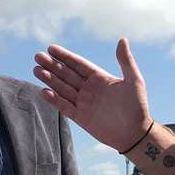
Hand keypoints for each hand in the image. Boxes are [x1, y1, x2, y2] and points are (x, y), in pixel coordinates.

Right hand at [33, 38, 149, 151]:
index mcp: (100, 78)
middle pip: (66, 75)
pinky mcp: (81, 118)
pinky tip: (44, 91)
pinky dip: (54, 100)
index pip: (78, 64)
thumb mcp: (134, 81)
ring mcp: (84, 103)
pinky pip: (64, 107)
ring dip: (49, 80)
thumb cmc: (138, 107)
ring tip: (36, 70)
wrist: (135, 134)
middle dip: (52, 66)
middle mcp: (89, 89)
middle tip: (38, 56)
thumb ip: (125, 61)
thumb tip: (122, 40)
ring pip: (62, 89)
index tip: (51, 48)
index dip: (65, 57)